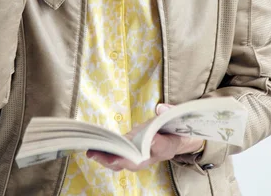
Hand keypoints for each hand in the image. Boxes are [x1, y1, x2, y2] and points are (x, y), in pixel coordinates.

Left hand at [86, 104, 203, 171]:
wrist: (176, 137)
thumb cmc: (176, 127)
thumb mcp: (177, 117)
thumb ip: (170, 112)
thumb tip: (160, 109)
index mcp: (167, 147)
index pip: (162, 147)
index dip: (157, 144)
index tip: (151, 139)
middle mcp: (151, 155)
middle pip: (136, 162)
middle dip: (120, 159)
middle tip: (105, 155)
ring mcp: (139, 155)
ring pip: (123, 162)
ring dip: (108, 158)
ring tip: (92, 152)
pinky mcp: (130, 150)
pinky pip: (118, 156)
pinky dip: (106, 153)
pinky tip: (94, 148)